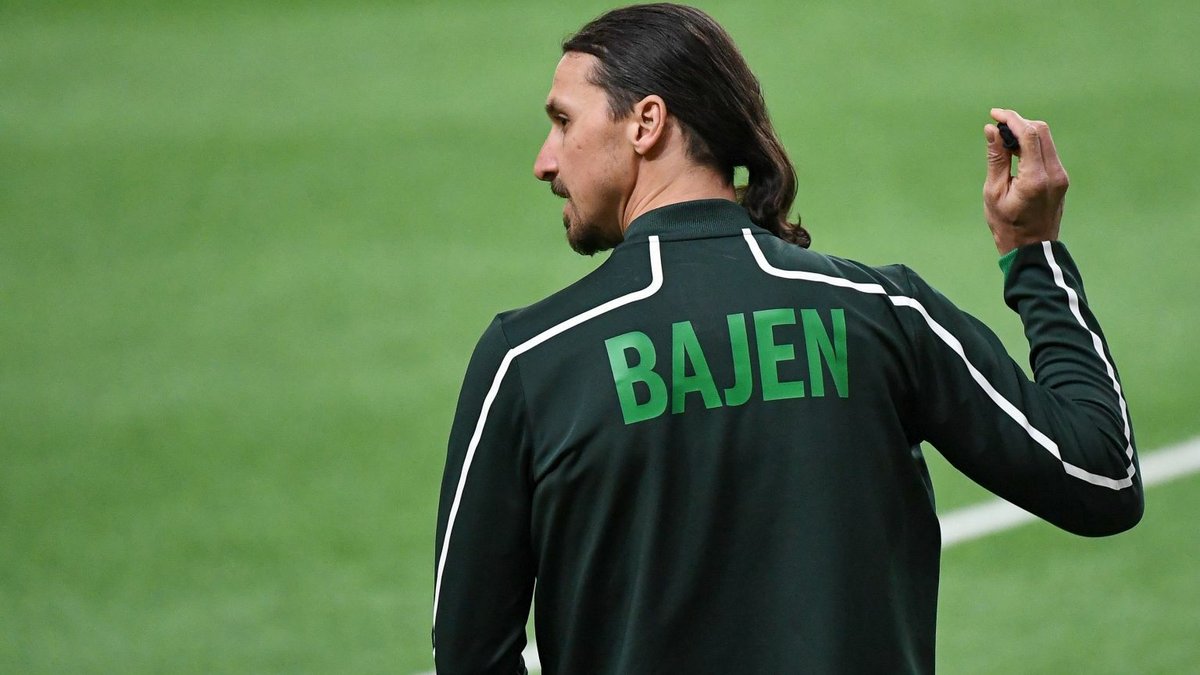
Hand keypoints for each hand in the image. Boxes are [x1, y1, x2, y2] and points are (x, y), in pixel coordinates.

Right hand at [983, 108, 1069, 253]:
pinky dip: (1031, 145)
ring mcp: (1061, 176)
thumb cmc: (1007, 225)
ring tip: (1003, 140)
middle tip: (997, 125)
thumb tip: (992, 130)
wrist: (1032, 249)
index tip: (994, 114)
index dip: (1012, 119)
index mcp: (1036, 179)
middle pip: (1041, 131)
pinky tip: (1015, 152)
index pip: (1030, 135)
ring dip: (1025, 133)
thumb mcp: (994, 193)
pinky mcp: (1061, 178)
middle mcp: (1054, 174)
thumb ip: (996, 159)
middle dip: (1019, 122)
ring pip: (1046, 139)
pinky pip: (1047, 151)